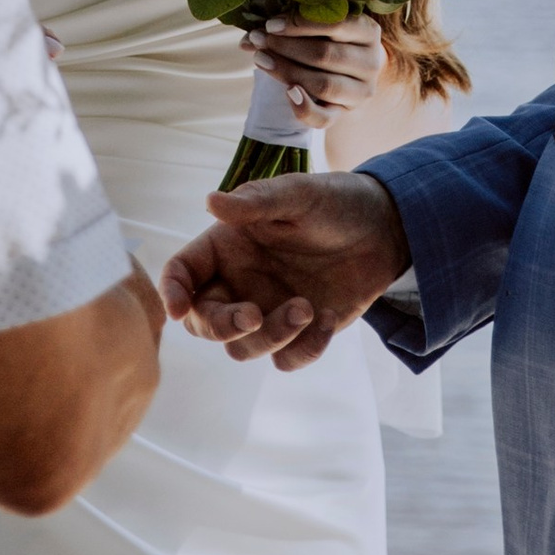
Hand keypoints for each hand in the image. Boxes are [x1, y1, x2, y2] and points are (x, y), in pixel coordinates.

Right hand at [160, 169, 408, 369]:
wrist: (383, 229)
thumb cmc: (333, 201)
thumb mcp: (297, 194)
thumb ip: (255, 202)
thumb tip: (211, 201)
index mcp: (226, 246)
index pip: (182, 272)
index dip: (171, 292)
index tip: (178, 311)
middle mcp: (239, 282)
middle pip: (205, 322)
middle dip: (221, 327)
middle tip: (253, 316)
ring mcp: (267, 310)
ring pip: (243, 349)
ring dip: (271, 337)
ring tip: (307, 307)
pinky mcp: (299, 332)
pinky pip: (286, 360)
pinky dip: (305, 349)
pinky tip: (329, 318)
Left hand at [248, 12, 383, 125]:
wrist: (348, 67)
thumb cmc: (328, 37)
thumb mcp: (318, 25)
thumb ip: (290, 24)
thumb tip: (248, 38)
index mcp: (368, 31)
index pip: (336, 25)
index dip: (300, 24)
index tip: (271, 24)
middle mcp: (371, 62)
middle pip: (325, 55)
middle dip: (286, 47)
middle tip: (259, 40)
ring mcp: (361, 91)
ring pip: (322, 85)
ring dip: (287, 71)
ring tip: (261, 59)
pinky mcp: (346, 113)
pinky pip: (324, 118)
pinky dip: (303, 108)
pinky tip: (287, 92)